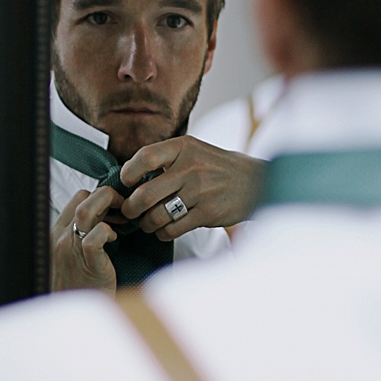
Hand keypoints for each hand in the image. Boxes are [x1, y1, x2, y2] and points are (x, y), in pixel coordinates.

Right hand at [51, 187, 120, 292]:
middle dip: (108, 196)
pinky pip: (95, 237)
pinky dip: (108, 232)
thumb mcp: (74, 255)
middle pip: (82, 198)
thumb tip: (105, 215)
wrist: (76, 316)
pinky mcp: (87, 263)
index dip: (99, 196)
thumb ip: (82, 234)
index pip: (77, 198)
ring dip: (109, 209)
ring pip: (85, 212)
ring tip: (121, 220)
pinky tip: (114, 239)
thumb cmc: (80, 285)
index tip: (114, 206)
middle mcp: (61, 237)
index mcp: (57, 232)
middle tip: (123, 208)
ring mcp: (71, 250)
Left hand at [119, 138, 265, 238]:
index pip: (144, 157)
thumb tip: (129, 176)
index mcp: (183, 147)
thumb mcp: (194, 150)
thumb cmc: (217, 167)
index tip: (126, 182)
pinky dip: (162, 233)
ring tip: (147, 222)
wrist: (254, 182)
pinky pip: (173, 229)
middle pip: (145, 194)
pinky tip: (164, 229)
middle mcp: (190, 168)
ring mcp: (200, 191)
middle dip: (130, 208)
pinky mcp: (207, 213)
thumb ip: (165, 159)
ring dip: (146, 223)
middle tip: (129, 211)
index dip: (128, 173)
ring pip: (157, 216)